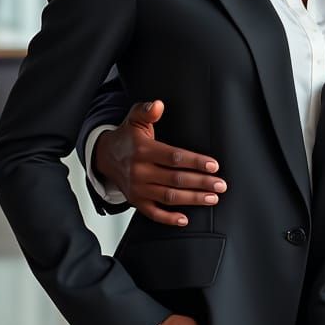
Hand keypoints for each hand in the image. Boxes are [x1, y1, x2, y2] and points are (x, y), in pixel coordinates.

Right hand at [93, 100, 225, 226]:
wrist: (103, 156)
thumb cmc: (126, 137)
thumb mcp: (134, 119)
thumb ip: (146, 110)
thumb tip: (158, 104)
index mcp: (144, 150)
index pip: (174, 157)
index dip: (195, 162)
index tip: (214, 166)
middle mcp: (140, 171)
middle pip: (175, 179)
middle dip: (200, 183)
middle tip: (220, 185)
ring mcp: (138, 189)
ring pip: (169, 197)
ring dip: (192, 199)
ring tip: (212, 198)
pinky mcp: (136, 201)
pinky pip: (153, 213)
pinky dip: (168, 218)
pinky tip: (185, 219)